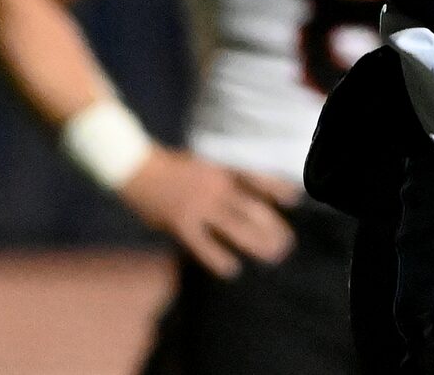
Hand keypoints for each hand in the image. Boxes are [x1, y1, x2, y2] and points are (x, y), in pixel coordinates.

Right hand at [117, 148, 296, 278]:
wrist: (138, 169)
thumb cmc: (173, 168)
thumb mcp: (205, 164)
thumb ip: (225, 178)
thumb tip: (252, 196)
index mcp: (222, 169)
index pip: (257, 178)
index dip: (277, 189)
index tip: (295, 199)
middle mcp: (216, 186)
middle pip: (252, 208)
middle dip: (272, 226)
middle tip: (288, 244)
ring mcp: (199, 205)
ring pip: (235, 227)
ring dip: (256, 243)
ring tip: (273, 256)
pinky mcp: (181, 223)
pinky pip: (204, 244)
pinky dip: (219, 257)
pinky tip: (233, 269)